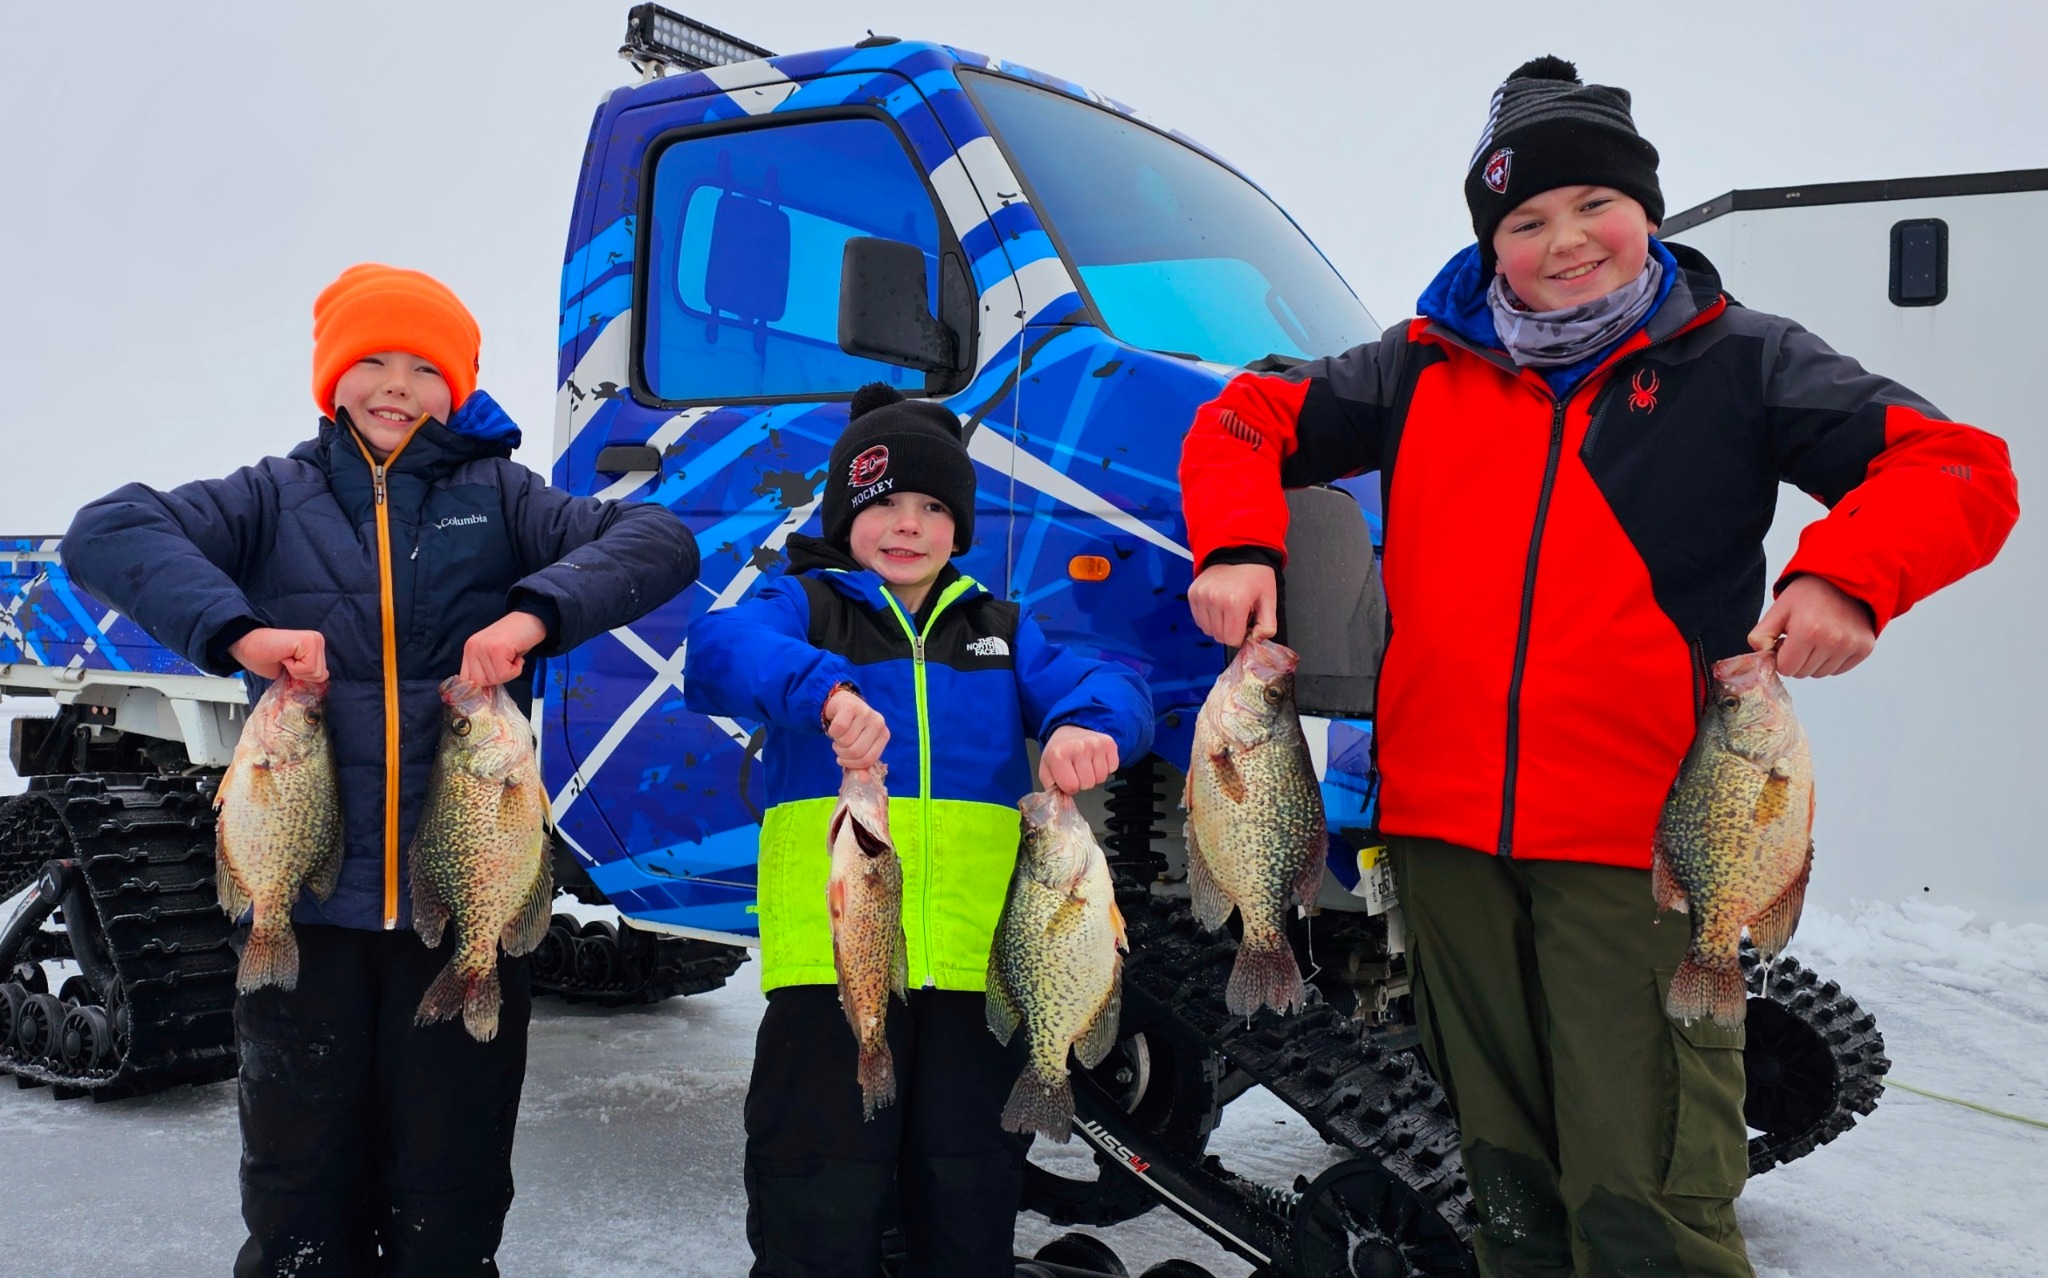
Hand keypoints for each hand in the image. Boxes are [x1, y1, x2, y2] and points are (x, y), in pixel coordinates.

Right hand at [228, 628, 327, 682]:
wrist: (246, 645)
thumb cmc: (263, 657)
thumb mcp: (291, 671)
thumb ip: (308, 673)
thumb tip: (322, 678)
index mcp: (315, 647)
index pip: (321, 675)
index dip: (301, 678)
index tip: (286, 666)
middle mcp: (317, 641)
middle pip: (321, 675)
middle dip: (299, 675)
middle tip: (283, 661)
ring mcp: (314, 640)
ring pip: (315, 673)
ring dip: (294, 670)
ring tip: (283, 658)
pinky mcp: (308, 641)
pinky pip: (308, 667)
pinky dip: (292, 667)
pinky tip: (283, 656)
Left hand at [460, 612, 548, 687]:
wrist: (531, 619)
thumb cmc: (516, 638)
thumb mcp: (493, 654)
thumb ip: (484, 668)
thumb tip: (482, 691)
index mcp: (469, 649)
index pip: (464, 679)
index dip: (479, 686)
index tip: (493, 684)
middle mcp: (472, 648)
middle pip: (479, 682)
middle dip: (497, 679)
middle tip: (507, 664)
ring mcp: (483, 648)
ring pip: (493, 679)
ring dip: (509, 673)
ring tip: (513, 657)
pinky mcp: (496, 649)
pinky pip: (505, 674)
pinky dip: (516, 669)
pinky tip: (518, 656)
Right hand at [823, 688, 888, 771]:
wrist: (844, 704)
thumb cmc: (853, 729)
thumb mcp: (861, 746)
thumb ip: (862, 764)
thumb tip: (864, 780)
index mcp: (884, 735)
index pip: (868, 759)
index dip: (852, 764)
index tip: (843, 760)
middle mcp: (879, 723)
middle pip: (856, 751)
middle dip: (842, 754)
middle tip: (839, 748)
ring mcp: (866, 713)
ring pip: (845, 741)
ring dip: (836, 743)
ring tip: (838, 738)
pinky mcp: (851, 706)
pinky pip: (838, 729)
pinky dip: (832, 732)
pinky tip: (834, 729)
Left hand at [1039, 725, 1119, 793]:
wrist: (1070, 729)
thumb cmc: (1059, 751)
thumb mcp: (1047, 770)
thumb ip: (1053, 791)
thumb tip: (1066, 806)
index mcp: (1058, 754)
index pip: (1071, 787)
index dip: (1069, 787)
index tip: (1067, 778)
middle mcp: (1078, 747)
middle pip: (1088, 784)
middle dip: (1082, 782)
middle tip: (1077, 770)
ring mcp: (1096, 744)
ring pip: (1101, 778)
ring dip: (1094, 776)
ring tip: (1086, 765)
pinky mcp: (1109, 744)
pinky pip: (1113, 768)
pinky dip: (1105, 768)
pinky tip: (1095, 760)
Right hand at [1189, 563, 1277, 646]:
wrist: (1238, 552)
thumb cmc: (1254, 575)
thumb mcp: (1269, 599)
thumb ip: (1268, 625)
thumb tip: (1257, 640)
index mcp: (1235, 602)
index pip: (1232, 639)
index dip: (1241, 636)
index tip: (1246, 626)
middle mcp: (1215, 599)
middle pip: (1219, 637)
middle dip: (1230, 631)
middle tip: (1238, 616)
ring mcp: (1202, 596)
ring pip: (1207, 630)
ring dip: (1218, 626)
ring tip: (1228, 609)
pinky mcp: (1193, 594)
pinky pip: (1198, 620)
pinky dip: (1208, 618)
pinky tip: (1218, 606)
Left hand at [1748, 576, 1875, 677]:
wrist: (1845, 579)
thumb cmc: (1809, 594)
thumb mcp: (1779, 608)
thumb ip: (1761, 635)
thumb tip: (1762, 657)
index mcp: (1808, 631)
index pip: (1786, 668)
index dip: (1781, 656)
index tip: (1786, 641)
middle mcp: (1833, 641)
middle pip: (1803, 673)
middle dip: (1796, 659)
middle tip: (1801, 636)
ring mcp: (1851, 645)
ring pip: (1820, 673)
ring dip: (1814, 661)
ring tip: (1817, 636)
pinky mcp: (1864, 648)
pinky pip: (1838, 670)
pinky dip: (1831, 660)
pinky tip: (1831, 640)